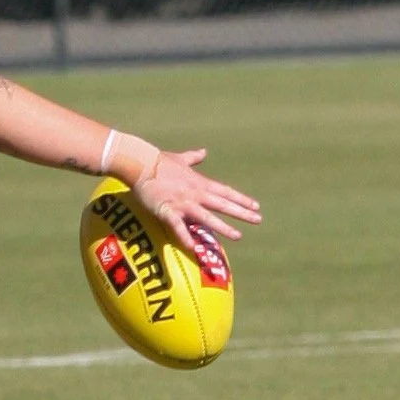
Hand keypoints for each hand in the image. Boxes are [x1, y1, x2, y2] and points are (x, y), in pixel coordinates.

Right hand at [132, 147, 259, 251]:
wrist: (140, 162)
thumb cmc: (158, 160)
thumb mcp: (180, 158)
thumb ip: (193, 157)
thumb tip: (203, 152)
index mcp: (199, 182)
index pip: (225, 191)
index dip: (241, 199)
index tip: (256, 206)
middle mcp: (195, 193)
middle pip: (222, 204)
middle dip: (241, 212)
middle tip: (258, 220)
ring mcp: (182, 202)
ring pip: (206, 217)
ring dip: (223, 227)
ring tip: (238, 236)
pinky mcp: (167, 210)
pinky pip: (177, 226)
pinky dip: (185, 237)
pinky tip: (193, 248)